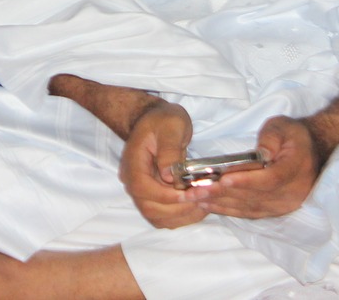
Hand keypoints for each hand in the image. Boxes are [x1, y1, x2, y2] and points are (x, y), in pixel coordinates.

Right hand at [118, 100, 204, 229]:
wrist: (157, 121)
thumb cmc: (164, 120)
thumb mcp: (171, 125)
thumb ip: (169, 149)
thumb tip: (169, 176)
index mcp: (133, 162)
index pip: (143, 188)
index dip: (167, 196)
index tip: (192, 193)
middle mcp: (133, 181)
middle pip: (149, 208)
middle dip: (179, 208)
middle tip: (204, 198)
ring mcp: (142, 191)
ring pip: (157, 217)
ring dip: (182, 216)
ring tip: (204, 203)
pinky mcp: (153, 197)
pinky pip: (164, 217)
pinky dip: (181, 217)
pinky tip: (198, 207)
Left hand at [198, 116, 320, 219]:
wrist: (312, 153)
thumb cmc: (293, 136)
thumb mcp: (283, 127)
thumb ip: (271, 137)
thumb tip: (261, 153)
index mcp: (295, 169)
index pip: (270, 179)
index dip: (246, 181)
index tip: (223, 180)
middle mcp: (292, 193)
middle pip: (254, 197)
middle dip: (222, 194)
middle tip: (195, 191)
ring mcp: (284, 205)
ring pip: (250, 207)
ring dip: (221, 204)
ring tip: (195, 199)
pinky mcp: (275, 210)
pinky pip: (250, 213)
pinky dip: (228, 210)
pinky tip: (209, 206)